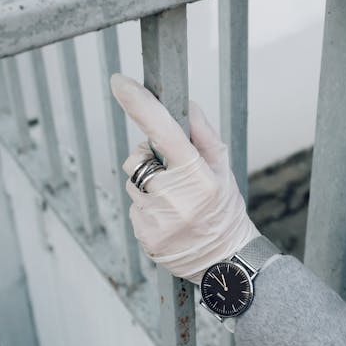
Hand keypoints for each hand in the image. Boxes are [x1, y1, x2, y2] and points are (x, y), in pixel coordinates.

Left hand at [110, 73, 259, 284]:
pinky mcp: (144, 234)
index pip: (164, 131)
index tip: (121, 82)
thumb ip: (204, 135)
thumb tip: (186, 104)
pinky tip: (168, 218)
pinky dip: (147, 208)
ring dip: (148, 186)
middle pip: (138, 158)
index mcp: (198, 175)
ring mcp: (157, 218)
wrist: (224, 263)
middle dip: (150, 159)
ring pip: (133, 183)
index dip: (140, 104)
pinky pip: (134, 207)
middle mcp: (175, 196)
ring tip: (175, 202)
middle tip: (174, 175)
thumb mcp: (223, 170)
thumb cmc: (224, 211)